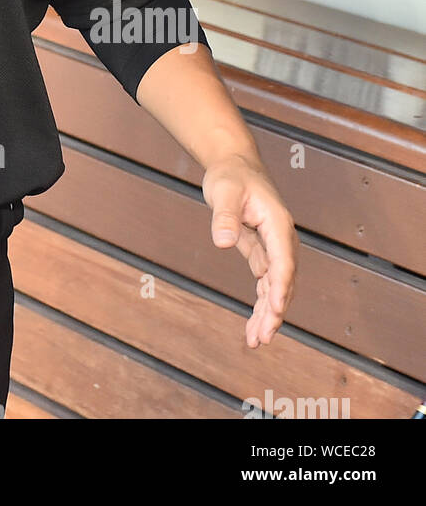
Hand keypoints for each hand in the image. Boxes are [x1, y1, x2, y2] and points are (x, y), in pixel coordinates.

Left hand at [202, 153, 298, 347]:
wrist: (234, 165)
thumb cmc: (231, 175)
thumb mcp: (224, 190)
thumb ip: (224, 215)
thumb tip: (222, 240)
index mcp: (278, 224)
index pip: (283, 260)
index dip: (281, 286)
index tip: (277, 309)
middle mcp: (281, 239)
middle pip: (283, 281)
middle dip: (275, 310)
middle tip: (262, 337)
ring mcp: (274, 247)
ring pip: (275, 287)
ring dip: (268, 314)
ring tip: (256, 340)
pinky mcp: (262, 252)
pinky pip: (265, 283)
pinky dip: (261, 304)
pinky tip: (253, 326)